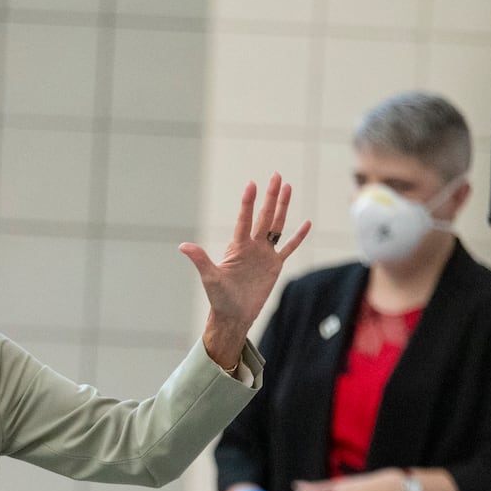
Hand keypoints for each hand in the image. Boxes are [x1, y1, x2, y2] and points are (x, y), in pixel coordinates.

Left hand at [180, 174, 311, 368]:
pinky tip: (307, 223)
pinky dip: (298, 237)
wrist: (233, 315)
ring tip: (288, 187)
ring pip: (277, 226)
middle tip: (277, 175)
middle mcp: (252, 246)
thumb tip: (183, 246)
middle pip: (264, 216)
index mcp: (237, 247)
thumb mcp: (210, 277)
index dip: (248, 202)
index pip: (244, 220)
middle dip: (270, 197)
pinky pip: (288, 248)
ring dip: (282, 208)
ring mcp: (264, 254)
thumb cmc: (219, 298)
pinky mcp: (274, 265)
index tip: (252, 183)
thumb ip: (200, 260)